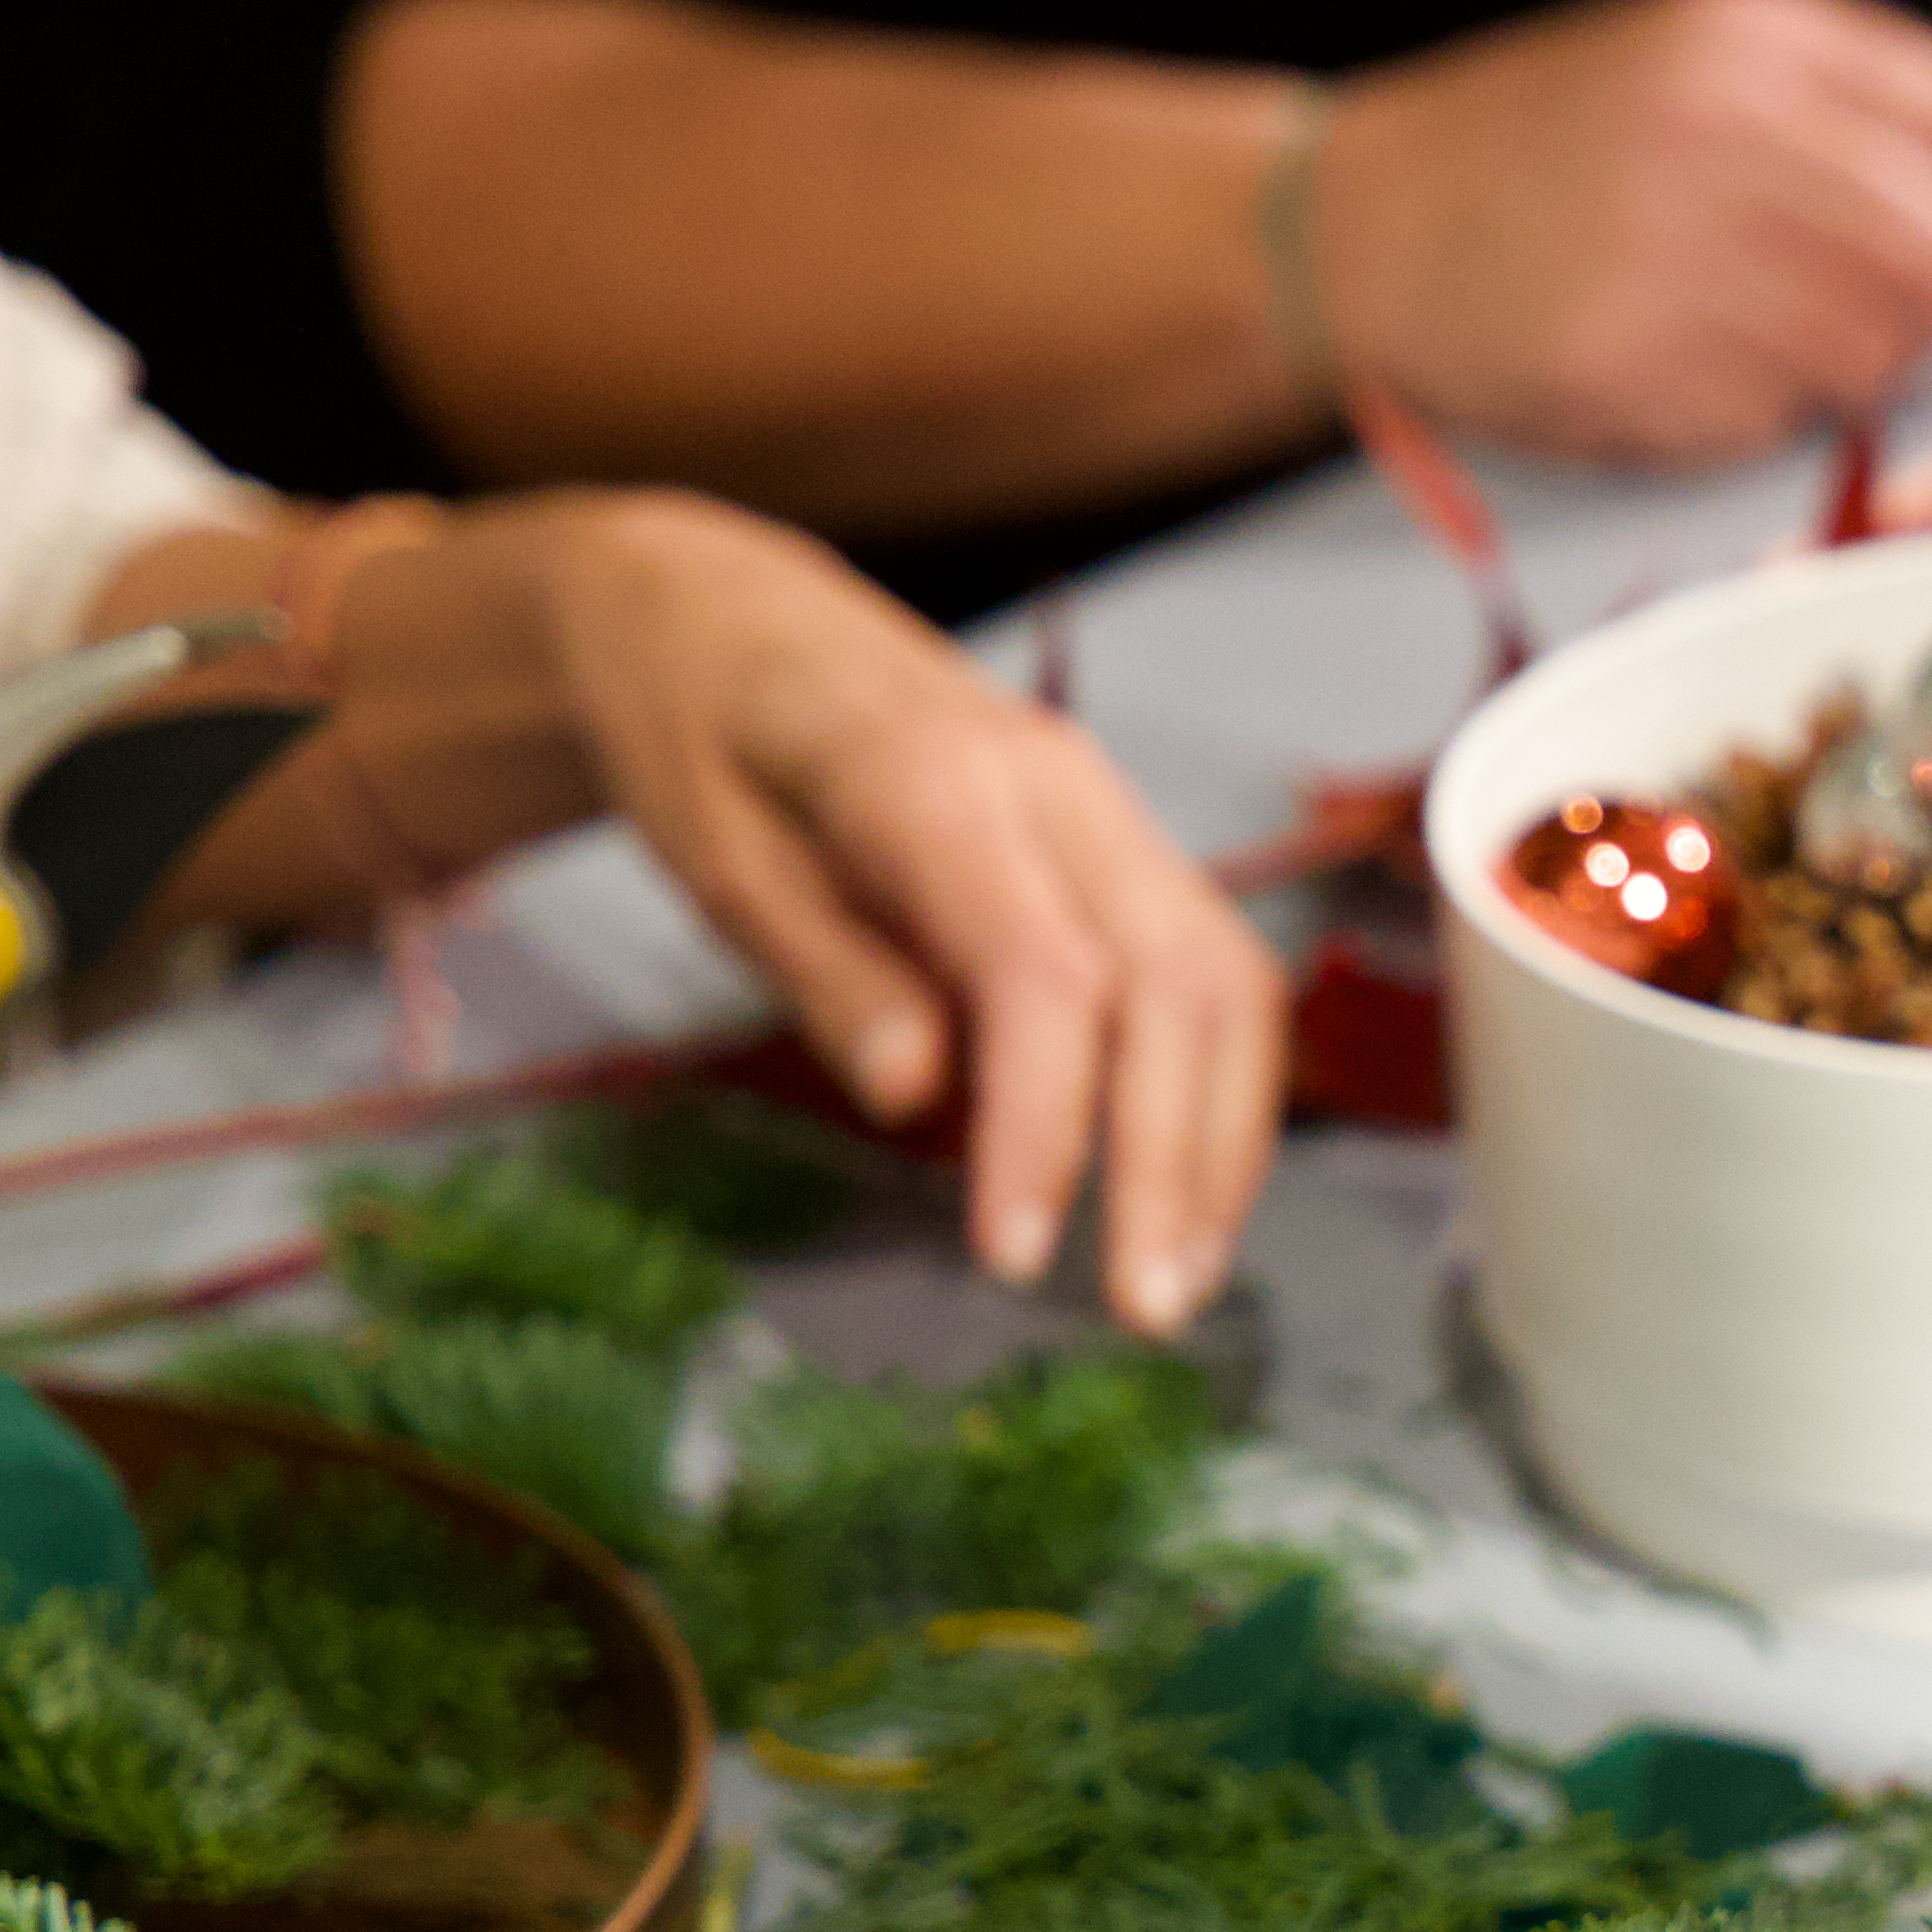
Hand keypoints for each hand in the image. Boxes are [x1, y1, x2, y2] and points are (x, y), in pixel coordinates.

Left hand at [356, 496, 1288, 1330]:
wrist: (736, 620)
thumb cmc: (705, 739)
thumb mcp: (713, 855)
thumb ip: (824, 968)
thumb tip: (912, 1093)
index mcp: (932, 778)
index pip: (1041, 972)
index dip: (1046, 1123)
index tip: (1012, 1255)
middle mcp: (1056, 786)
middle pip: (1175, 985)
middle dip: (1175, 1159)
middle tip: (1142, 1310)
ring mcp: (1108, 812)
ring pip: (1225, 982)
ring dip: (1221, 1142)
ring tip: (1177, 1276)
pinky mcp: (1128, 850)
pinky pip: (1212, 976)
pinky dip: (1215, 1095)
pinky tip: (1183, 1190)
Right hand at [1310, 0, 1931, 465]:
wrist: (1352, 223)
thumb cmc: (1552, 152)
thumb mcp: (1716, 76)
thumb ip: (1897, 106)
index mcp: (1747, 32)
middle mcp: (1713, 123)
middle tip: (1900, 325)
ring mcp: (1665, 243)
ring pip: (1876, 341)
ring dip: (1865, 369)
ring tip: (1782, 344)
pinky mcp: (1623, 358)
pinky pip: (1776, 413)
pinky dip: (1770, 415)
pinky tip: (1701, 375)